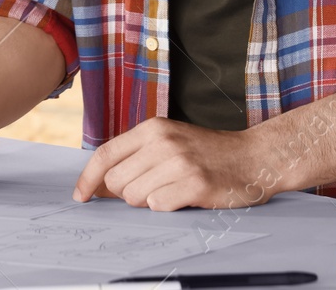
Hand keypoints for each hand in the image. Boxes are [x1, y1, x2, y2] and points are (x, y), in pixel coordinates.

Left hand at [72, 117, 268, 209]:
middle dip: (128, 193)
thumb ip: (135, 156)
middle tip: (154, 188)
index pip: (105, 155)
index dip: (87, 179)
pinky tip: (184, 197)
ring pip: (135, 197)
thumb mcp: (168, 141)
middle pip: (116, 181)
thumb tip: (97, 184)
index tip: (81, 196)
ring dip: (149, 201)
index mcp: (152, 128)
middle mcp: (162, 141)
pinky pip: (159, 206)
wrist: (254, 157)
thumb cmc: (206, 153)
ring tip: (172, 190)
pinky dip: (167, 207)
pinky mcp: (195, 184)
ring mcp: (179, 162)